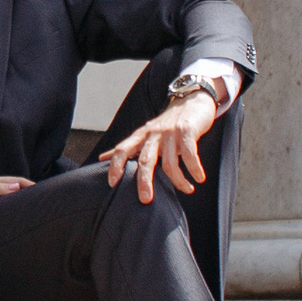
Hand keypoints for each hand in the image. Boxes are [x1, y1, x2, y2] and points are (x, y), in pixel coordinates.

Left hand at [98, 92, 218, 201]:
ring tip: (187, 189)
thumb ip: (127, 148)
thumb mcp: (145, 134)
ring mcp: (170, 132)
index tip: (112, 184)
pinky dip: (194, 169)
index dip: (115, 165)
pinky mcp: (187, 131)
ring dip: (179, 180)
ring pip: (170, 163)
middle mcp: (153, 133)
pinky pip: (189, 154)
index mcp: (141, 135)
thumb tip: (102, 158)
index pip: (122, 149)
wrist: (192, 100)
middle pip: (145, 160)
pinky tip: (199, 178)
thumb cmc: (167, 123)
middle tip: (146, 200)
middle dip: (144, 181)